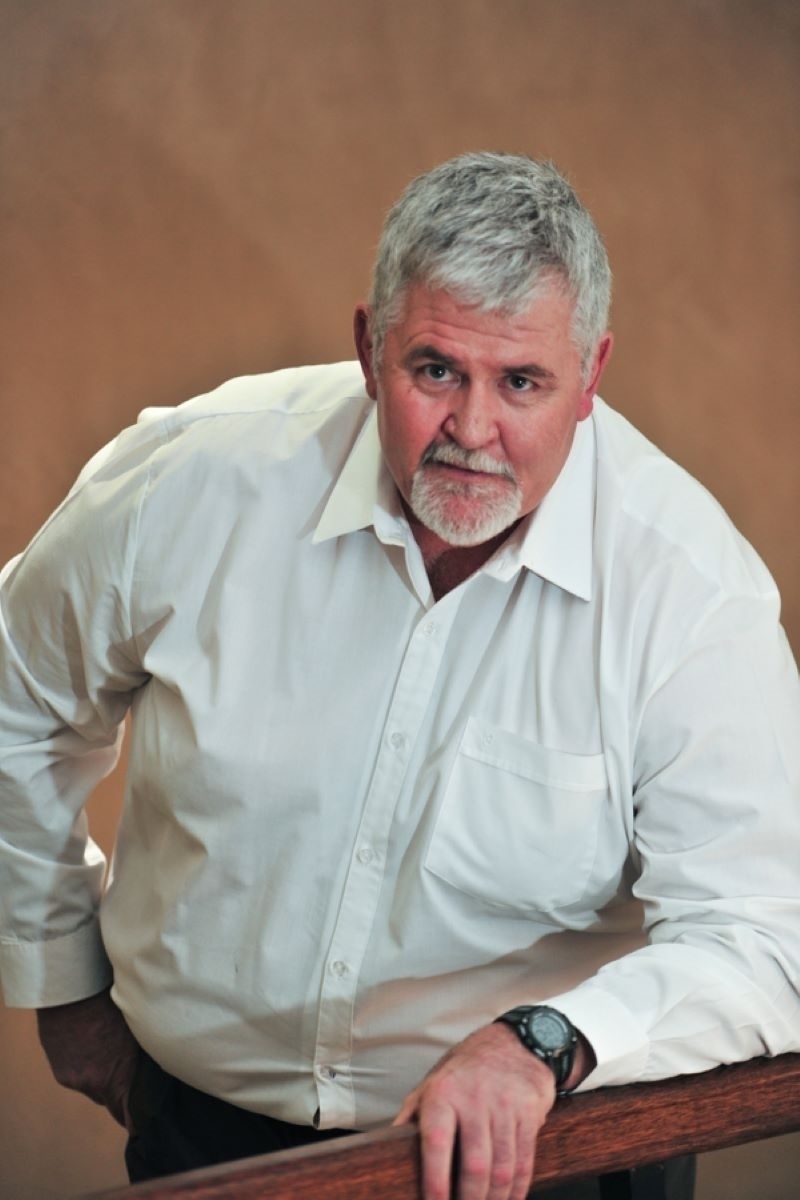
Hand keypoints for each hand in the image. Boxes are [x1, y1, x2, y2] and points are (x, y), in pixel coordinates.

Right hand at [37, 987, 140, 1129]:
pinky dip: (84, 1067)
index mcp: (116, 1077)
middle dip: (119, 1091)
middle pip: (110, 1100)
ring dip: (100, 1076)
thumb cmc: (110, 1003)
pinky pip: (77, 1077)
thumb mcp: (133, 1031)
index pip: (128, 1115)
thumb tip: (155, 1066)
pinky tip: (90, 1046)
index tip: (144, 1123)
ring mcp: (74, 1079)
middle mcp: (93, 1084)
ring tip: (106, 1052)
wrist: (71, 991)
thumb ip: (140, 1056)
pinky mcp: (60, 1071)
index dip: (137, 1119)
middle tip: (128, 1074)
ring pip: (92, 1088)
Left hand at [393, 1022, 555, 1199]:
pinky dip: (518, 1189)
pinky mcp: (529, 1112)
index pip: (436, 1143)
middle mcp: (475, 1098)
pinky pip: (524, 1160)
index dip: (435, 1181)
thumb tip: (385, 1147)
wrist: (513, 1042)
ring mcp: (505, 1105)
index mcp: (443, 1093)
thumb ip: (412, 1116)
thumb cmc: (465, 1070)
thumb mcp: (432, 1083)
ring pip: (502, 1168)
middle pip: (474, 1164)